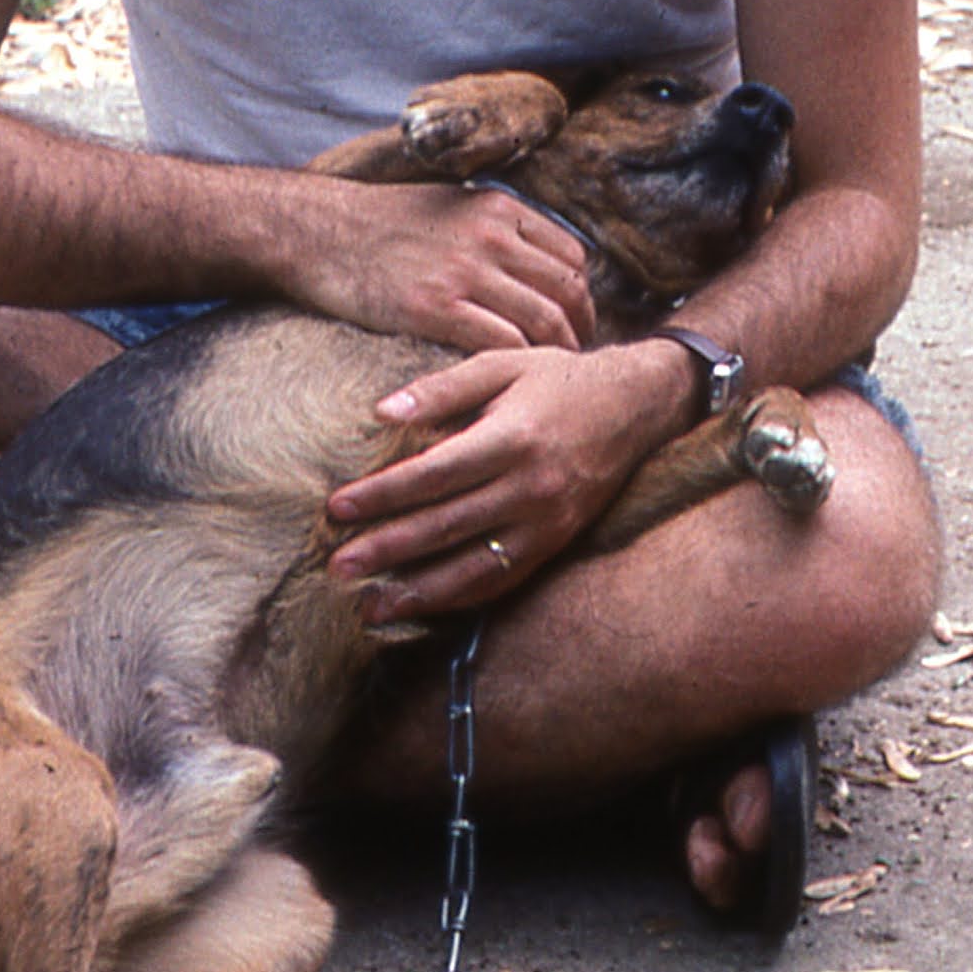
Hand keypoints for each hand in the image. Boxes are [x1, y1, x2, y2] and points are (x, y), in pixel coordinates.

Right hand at [280, 179, 598, 354]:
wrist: (318, 231)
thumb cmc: (380, 222)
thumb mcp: (450, 204)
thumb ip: (494, 226)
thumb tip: (532, 257)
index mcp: (499, 209)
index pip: (572, 257)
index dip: (582, 295)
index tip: (577, 322)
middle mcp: (491, 236)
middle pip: (567, 291)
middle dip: (581, 330)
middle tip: (575, 359)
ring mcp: (465, 272)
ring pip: (542, 321)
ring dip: (555, 354)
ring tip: (549, 377)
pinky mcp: (434, 308)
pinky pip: (500, 343)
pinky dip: (516, 365)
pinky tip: (511, 380)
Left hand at [324, 343, 681, 620]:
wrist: (635, 407)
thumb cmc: (558, 379)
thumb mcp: (502, 365)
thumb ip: (441, 388)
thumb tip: (381, 411)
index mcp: (511, 438)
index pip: (433, 475)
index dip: (382, 494)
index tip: (337, 507)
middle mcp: (530, 487)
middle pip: (445, 526)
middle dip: (386, 550)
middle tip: (337, 566)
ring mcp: (545, 523)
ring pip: (472, 567)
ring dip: (416, 591)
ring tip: (369, 606)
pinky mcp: (555, 544)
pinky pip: (500, 580)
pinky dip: (457, 598)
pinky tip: (421, 604)